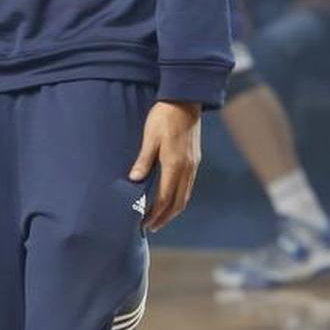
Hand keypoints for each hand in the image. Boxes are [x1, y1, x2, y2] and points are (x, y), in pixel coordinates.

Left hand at [128, 100, 201, 232]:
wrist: (185, 101)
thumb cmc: (163, 117)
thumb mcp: (150, 138)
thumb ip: (143, 160)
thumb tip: (134, 181)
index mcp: (174, 165)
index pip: (164, 198)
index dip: (154, 213)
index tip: (143, 223)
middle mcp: (187, 169)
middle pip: (177, 203)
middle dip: (164, 218)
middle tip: (150, 228)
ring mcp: (193, 166)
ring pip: (185, 196)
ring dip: (172, 210)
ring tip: (159, 219)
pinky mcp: (195, 161)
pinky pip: (188, 187)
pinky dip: (179, 198)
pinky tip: (170, 200)